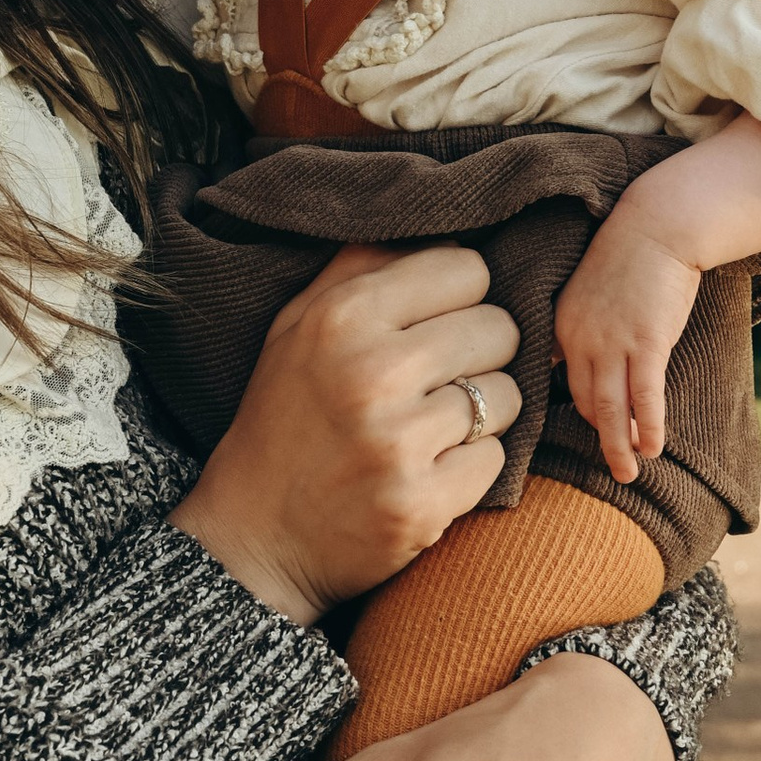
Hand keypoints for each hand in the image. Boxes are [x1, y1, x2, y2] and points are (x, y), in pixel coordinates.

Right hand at [172, 246, 521, 621]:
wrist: (252, 537)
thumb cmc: (285, 418)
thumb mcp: (299, 324)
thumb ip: (363, 265)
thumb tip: (444, 223)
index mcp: (342, 317)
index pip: (467, 268)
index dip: (461, 296)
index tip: (435, 323)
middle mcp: (372, 374)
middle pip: (498, 327)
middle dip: (479, 353)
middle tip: (437, 379)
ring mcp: (398, 444)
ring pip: (508, 395)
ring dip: (481, 412)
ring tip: (431, 427)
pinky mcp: (422, 505)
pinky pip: (497, 461)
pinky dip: (472, 467)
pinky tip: (428, 470)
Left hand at [555, 199, 702, 483]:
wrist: (659, 224)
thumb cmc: (632, 256)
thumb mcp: (592, 290)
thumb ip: (583, 325)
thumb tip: (581, 358)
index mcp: (562, 326)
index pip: (563, 384)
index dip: (580, 413)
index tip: (593, 433)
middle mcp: (579, 338)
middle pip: (583, 402)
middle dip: (599, 437)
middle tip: (613, 464)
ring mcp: (612, 342)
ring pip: (608, 409)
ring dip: (618, 446)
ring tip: (627, 473)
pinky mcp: (646, 342)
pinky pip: (644, 398)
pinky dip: (647, 427)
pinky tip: (653, 448)